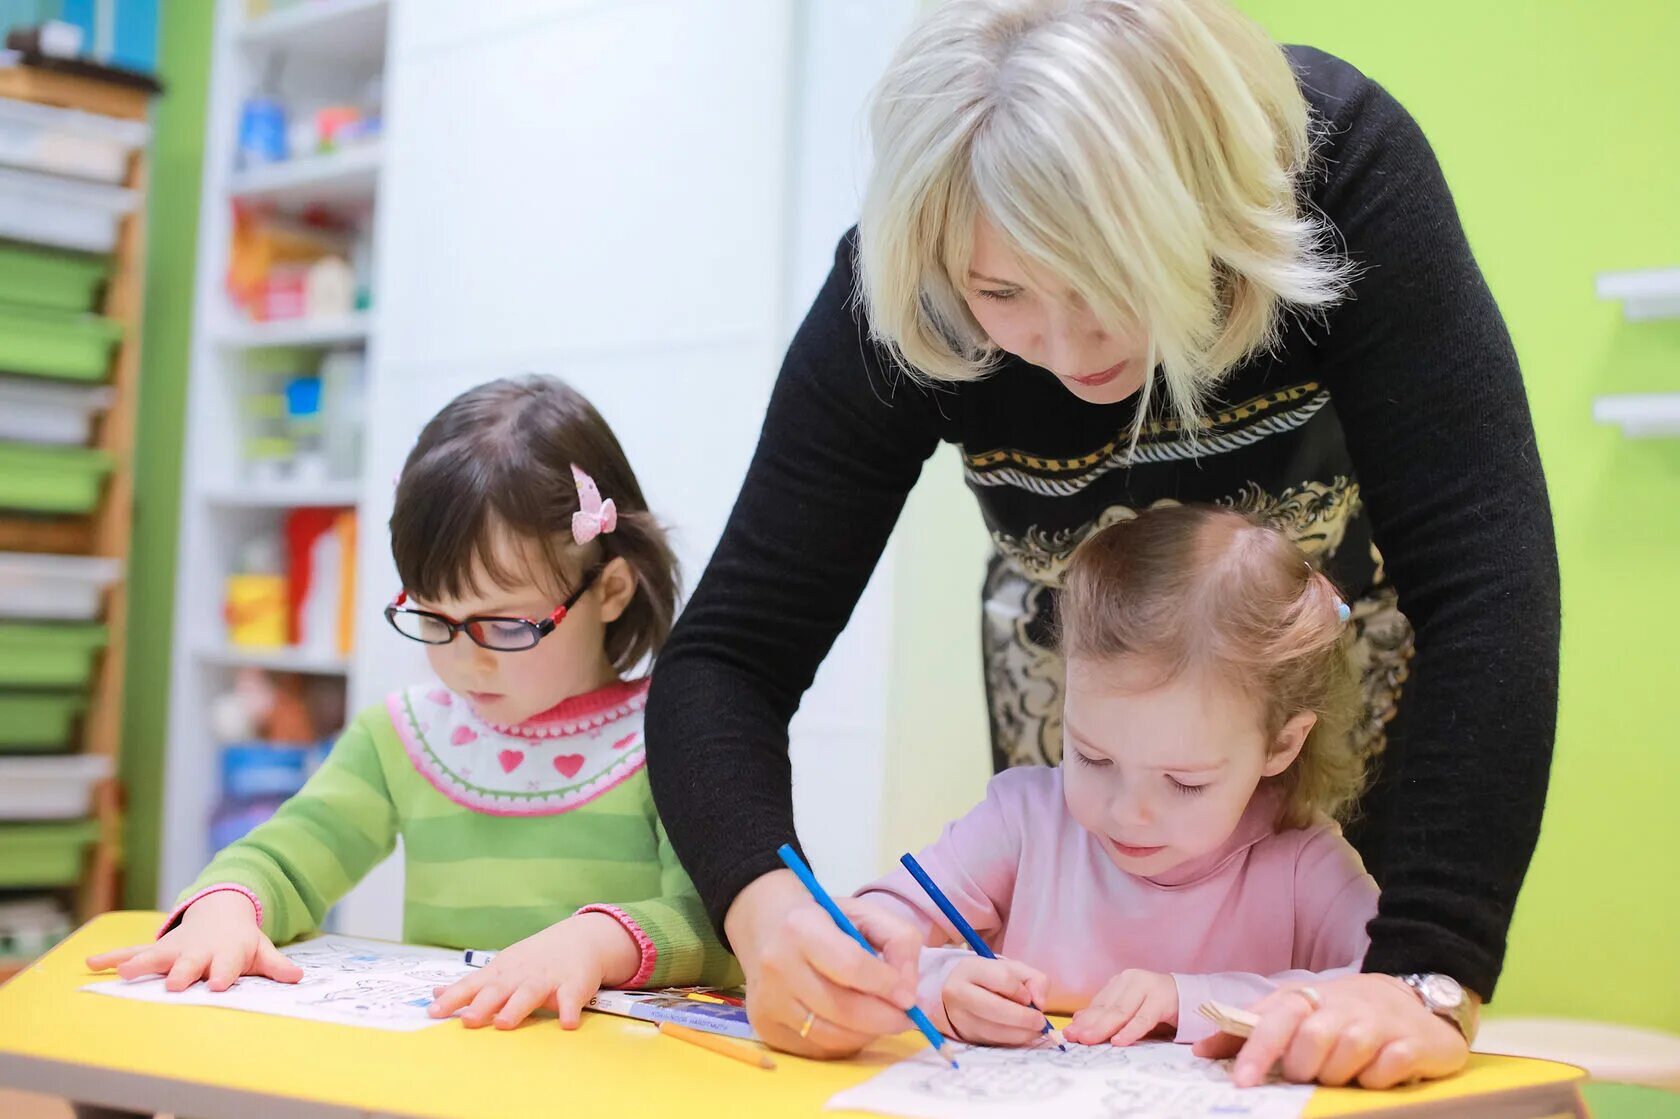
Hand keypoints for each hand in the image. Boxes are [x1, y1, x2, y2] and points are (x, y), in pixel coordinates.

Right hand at [85, 891, 300, 991]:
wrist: (223, 911)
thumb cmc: (240, 942)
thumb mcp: (260, 950)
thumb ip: (276, 965)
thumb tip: (298, 977)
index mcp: (226, 951)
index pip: (226, 964)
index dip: (223, 973)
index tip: (218, 985)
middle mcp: (198, 950)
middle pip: (189, 962)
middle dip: (181, 972)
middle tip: (172, 984)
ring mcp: (175, 948)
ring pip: (155, 955)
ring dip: (139, 963)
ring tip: (122, 973)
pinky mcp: (156, 949)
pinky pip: (131, 952)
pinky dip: (112, 957)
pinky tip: (91, 962)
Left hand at [428, 912, 638, 1029]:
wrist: (581, 939)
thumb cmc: (533, 960)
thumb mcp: (500, 968)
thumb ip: (471, 985)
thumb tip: (436, 995)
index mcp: (500, 973)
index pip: (472, 985)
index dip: (453, 999)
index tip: (433, 1013)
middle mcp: (520, 975)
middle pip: (498, 990)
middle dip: (482, 1004)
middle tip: (467, 1020)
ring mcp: (546, 979)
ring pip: (529, 994)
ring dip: (516, 1008)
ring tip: (503, 1023)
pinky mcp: (573, 986)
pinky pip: (571, 999)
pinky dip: (569, 1010)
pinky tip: (566, 1024)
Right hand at [726, 870, 922, 1058]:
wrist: (767, 927)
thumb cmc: (823, 919)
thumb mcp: (865, 912)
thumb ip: (899, 939)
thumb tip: (906, 989)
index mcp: (801, 927)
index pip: (851, 966)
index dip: (886, 986)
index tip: (909, 997)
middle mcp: (778, 966)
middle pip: (843, 1010)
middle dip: (884, 1019)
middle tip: (906, 1018)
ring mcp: (768, 1001)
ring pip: (831, 1037)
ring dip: (867, 1034)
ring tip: (881, 1020)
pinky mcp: (765, 1028)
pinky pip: (817, 1049)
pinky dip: (845, 1042)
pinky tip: (853, 1025)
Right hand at [939, 956, 1049, 1046]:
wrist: (961, 995)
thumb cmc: (992, 980)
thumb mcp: (1015, 971)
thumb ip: (1035, 980)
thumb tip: (1039, 1004)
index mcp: (971, 968)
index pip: (1002, 979)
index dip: (1021, 991)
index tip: (1029, 998)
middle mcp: (959, 992)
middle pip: (994, 1008)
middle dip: (1023, 1018)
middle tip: (1040, 1021)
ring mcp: (959, 1016)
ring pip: (994, 1030)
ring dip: (1021, 1033)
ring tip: (1034, 1029)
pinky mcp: (965, 1035)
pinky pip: (993, 1041)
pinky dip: (1012, 1040)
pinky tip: (1021, 1033)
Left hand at [1065, 969, 1178, 1046]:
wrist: (1192, 997)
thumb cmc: (1158, 1006)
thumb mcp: (1131, 1009)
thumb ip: (1108, 1013)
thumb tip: (1079, 1019)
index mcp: (1121, 982)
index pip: (1098, 1004)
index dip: (1083, 1019)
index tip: (1068, 1033)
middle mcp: (1131, 980)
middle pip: (1107, 1008)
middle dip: (1088, 1024)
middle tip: (1074, 1038)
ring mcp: (1147, 987)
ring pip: (1121, 1012)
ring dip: (1103, 1027)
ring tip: (1088, 1040)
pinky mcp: (1162, 999)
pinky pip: (1143, 1018)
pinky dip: (1130, 1031)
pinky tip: (1118, 1041)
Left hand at [1194, 974, 1470, 1088]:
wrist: (1415, 1000)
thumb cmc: (1344, 1012)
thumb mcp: (1298, 1012)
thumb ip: (1253, 1030)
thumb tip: (1201, 1051)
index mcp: (1308, 998)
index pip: (1273, 1018)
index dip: (1254, 1049)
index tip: (1240, 1081)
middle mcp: (1343, 1005)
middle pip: (1309, 1036)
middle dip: (1301, 1066)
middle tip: (1304, 1076)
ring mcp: (1379, 1022)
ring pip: (1347, 1052)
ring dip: (1337, 1073)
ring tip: (1340, 1074)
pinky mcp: (1413, 1042)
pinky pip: (1388, 1067)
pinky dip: (1378, 1077)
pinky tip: (1378, 1073)